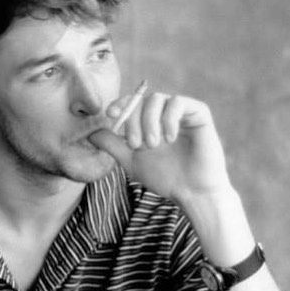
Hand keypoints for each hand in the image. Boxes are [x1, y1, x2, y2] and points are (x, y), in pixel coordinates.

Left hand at [89, 90, 231, 204]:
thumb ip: (112, 145)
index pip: (131, 102)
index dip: (119, 103)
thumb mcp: (131, 161)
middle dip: (133, 120)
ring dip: (149, 121)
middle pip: (141, 99)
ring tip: (152, 145)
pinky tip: (169, 138)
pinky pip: (179, 103)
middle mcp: (163, 113)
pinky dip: (169, 118)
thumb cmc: (164, 177)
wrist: (192, 192)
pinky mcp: (199, 113)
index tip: (110, 114)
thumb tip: (90, 133)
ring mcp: (181, 112)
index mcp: (148, 121)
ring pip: (158, 99)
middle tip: (135, 144)